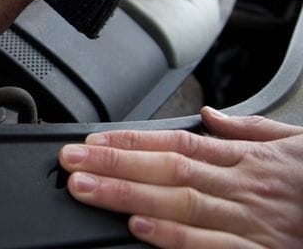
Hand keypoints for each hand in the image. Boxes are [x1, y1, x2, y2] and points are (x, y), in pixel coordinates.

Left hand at [59, 106, 302, 247]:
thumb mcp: (292, 141)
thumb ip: (247, 129)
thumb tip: (210, 116)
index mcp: (242, 159)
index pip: (175, 142)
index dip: (130, 141)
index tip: (92, 140)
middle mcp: (239, 185)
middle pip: (167, 169)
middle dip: (114, 165)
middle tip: (71, 163)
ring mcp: (249, 220)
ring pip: (179, 203)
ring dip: (128, 195)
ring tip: (87, 190)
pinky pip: (212, 246)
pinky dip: (176, 237)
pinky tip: (140, 227)